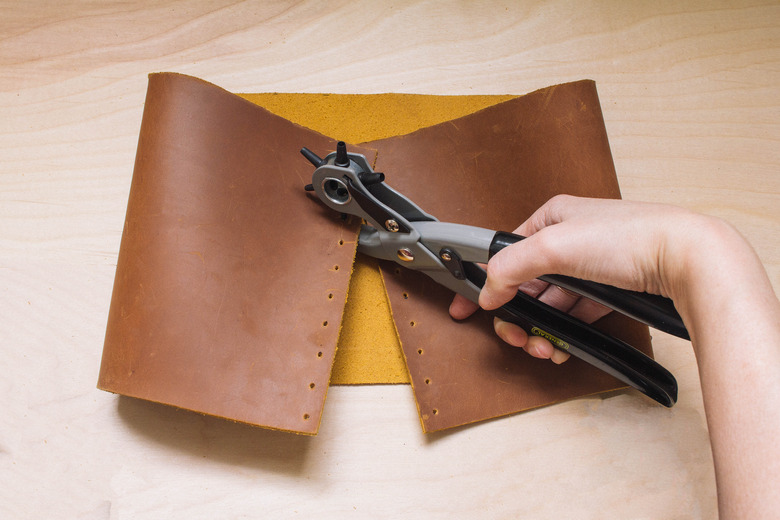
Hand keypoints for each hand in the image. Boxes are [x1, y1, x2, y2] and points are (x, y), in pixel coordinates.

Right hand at [450, 194, 693, 362]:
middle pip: (525, 284)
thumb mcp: (554, 245)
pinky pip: (576, 314)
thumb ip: (511, 266)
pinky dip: (564, 331)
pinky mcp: (610, 289)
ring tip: (542, 346)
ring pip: (550, 303)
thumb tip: (487, 289)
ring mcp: (590, 266)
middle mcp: (569, 240)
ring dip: (540, 327)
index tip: (466, 308)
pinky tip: (561, 345)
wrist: (686, 258)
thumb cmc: (630, 237)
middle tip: (515, 335)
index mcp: (551, 219)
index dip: (483, 282)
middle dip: (516, 315)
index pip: (504, 253)